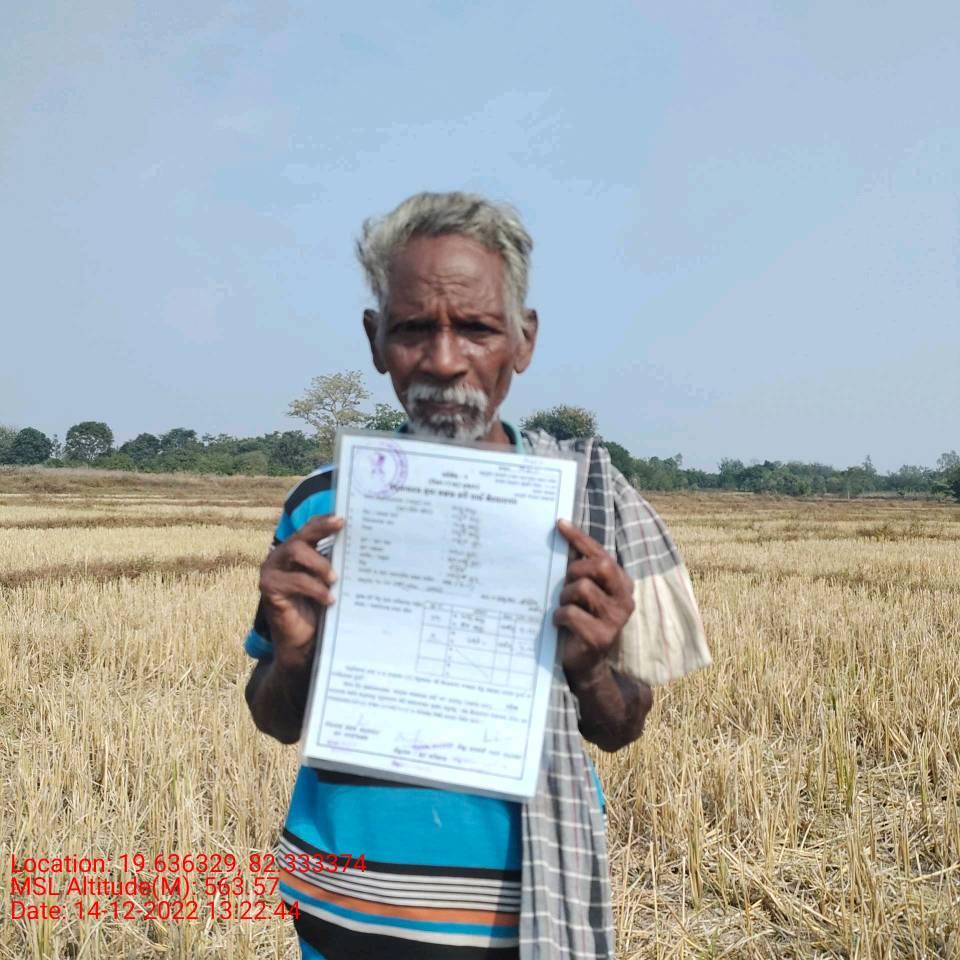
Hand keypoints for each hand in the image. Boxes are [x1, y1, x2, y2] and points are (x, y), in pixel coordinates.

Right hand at [259, 515, 343, 667]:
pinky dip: (314, 588)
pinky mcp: (269, 587)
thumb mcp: (330, 582)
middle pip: (301, 535)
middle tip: (341, 527)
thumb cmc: (318, 609)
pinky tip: (329, 598)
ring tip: (335, 578)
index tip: (343, 517)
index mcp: (296, 550)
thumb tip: (363, 548)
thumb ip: (337, 565)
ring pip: (295, 551)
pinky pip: (293, 581)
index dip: (324, 521)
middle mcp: (281, 556)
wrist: (302, 642)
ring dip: (319, 563)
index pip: (309, 529)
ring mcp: (272, 570)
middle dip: (321, 529)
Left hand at [553, 518, 634, 683]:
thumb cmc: (581, 620)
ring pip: (582, 588)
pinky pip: (571, 613)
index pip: (602, 553)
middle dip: (575, 569)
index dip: (580, 537)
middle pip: (599, 565)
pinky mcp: (601, 636)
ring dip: (564, 596)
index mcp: (621, 583)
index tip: (559, 523)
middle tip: (563, 581)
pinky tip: (558, 623)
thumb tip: (560, 534)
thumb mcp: (582, 592)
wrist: (585, 663)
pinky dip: (559, 615)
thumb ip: (579, 568)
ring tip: (561, 606)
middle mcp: (625, 598)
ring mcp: (616, 618)